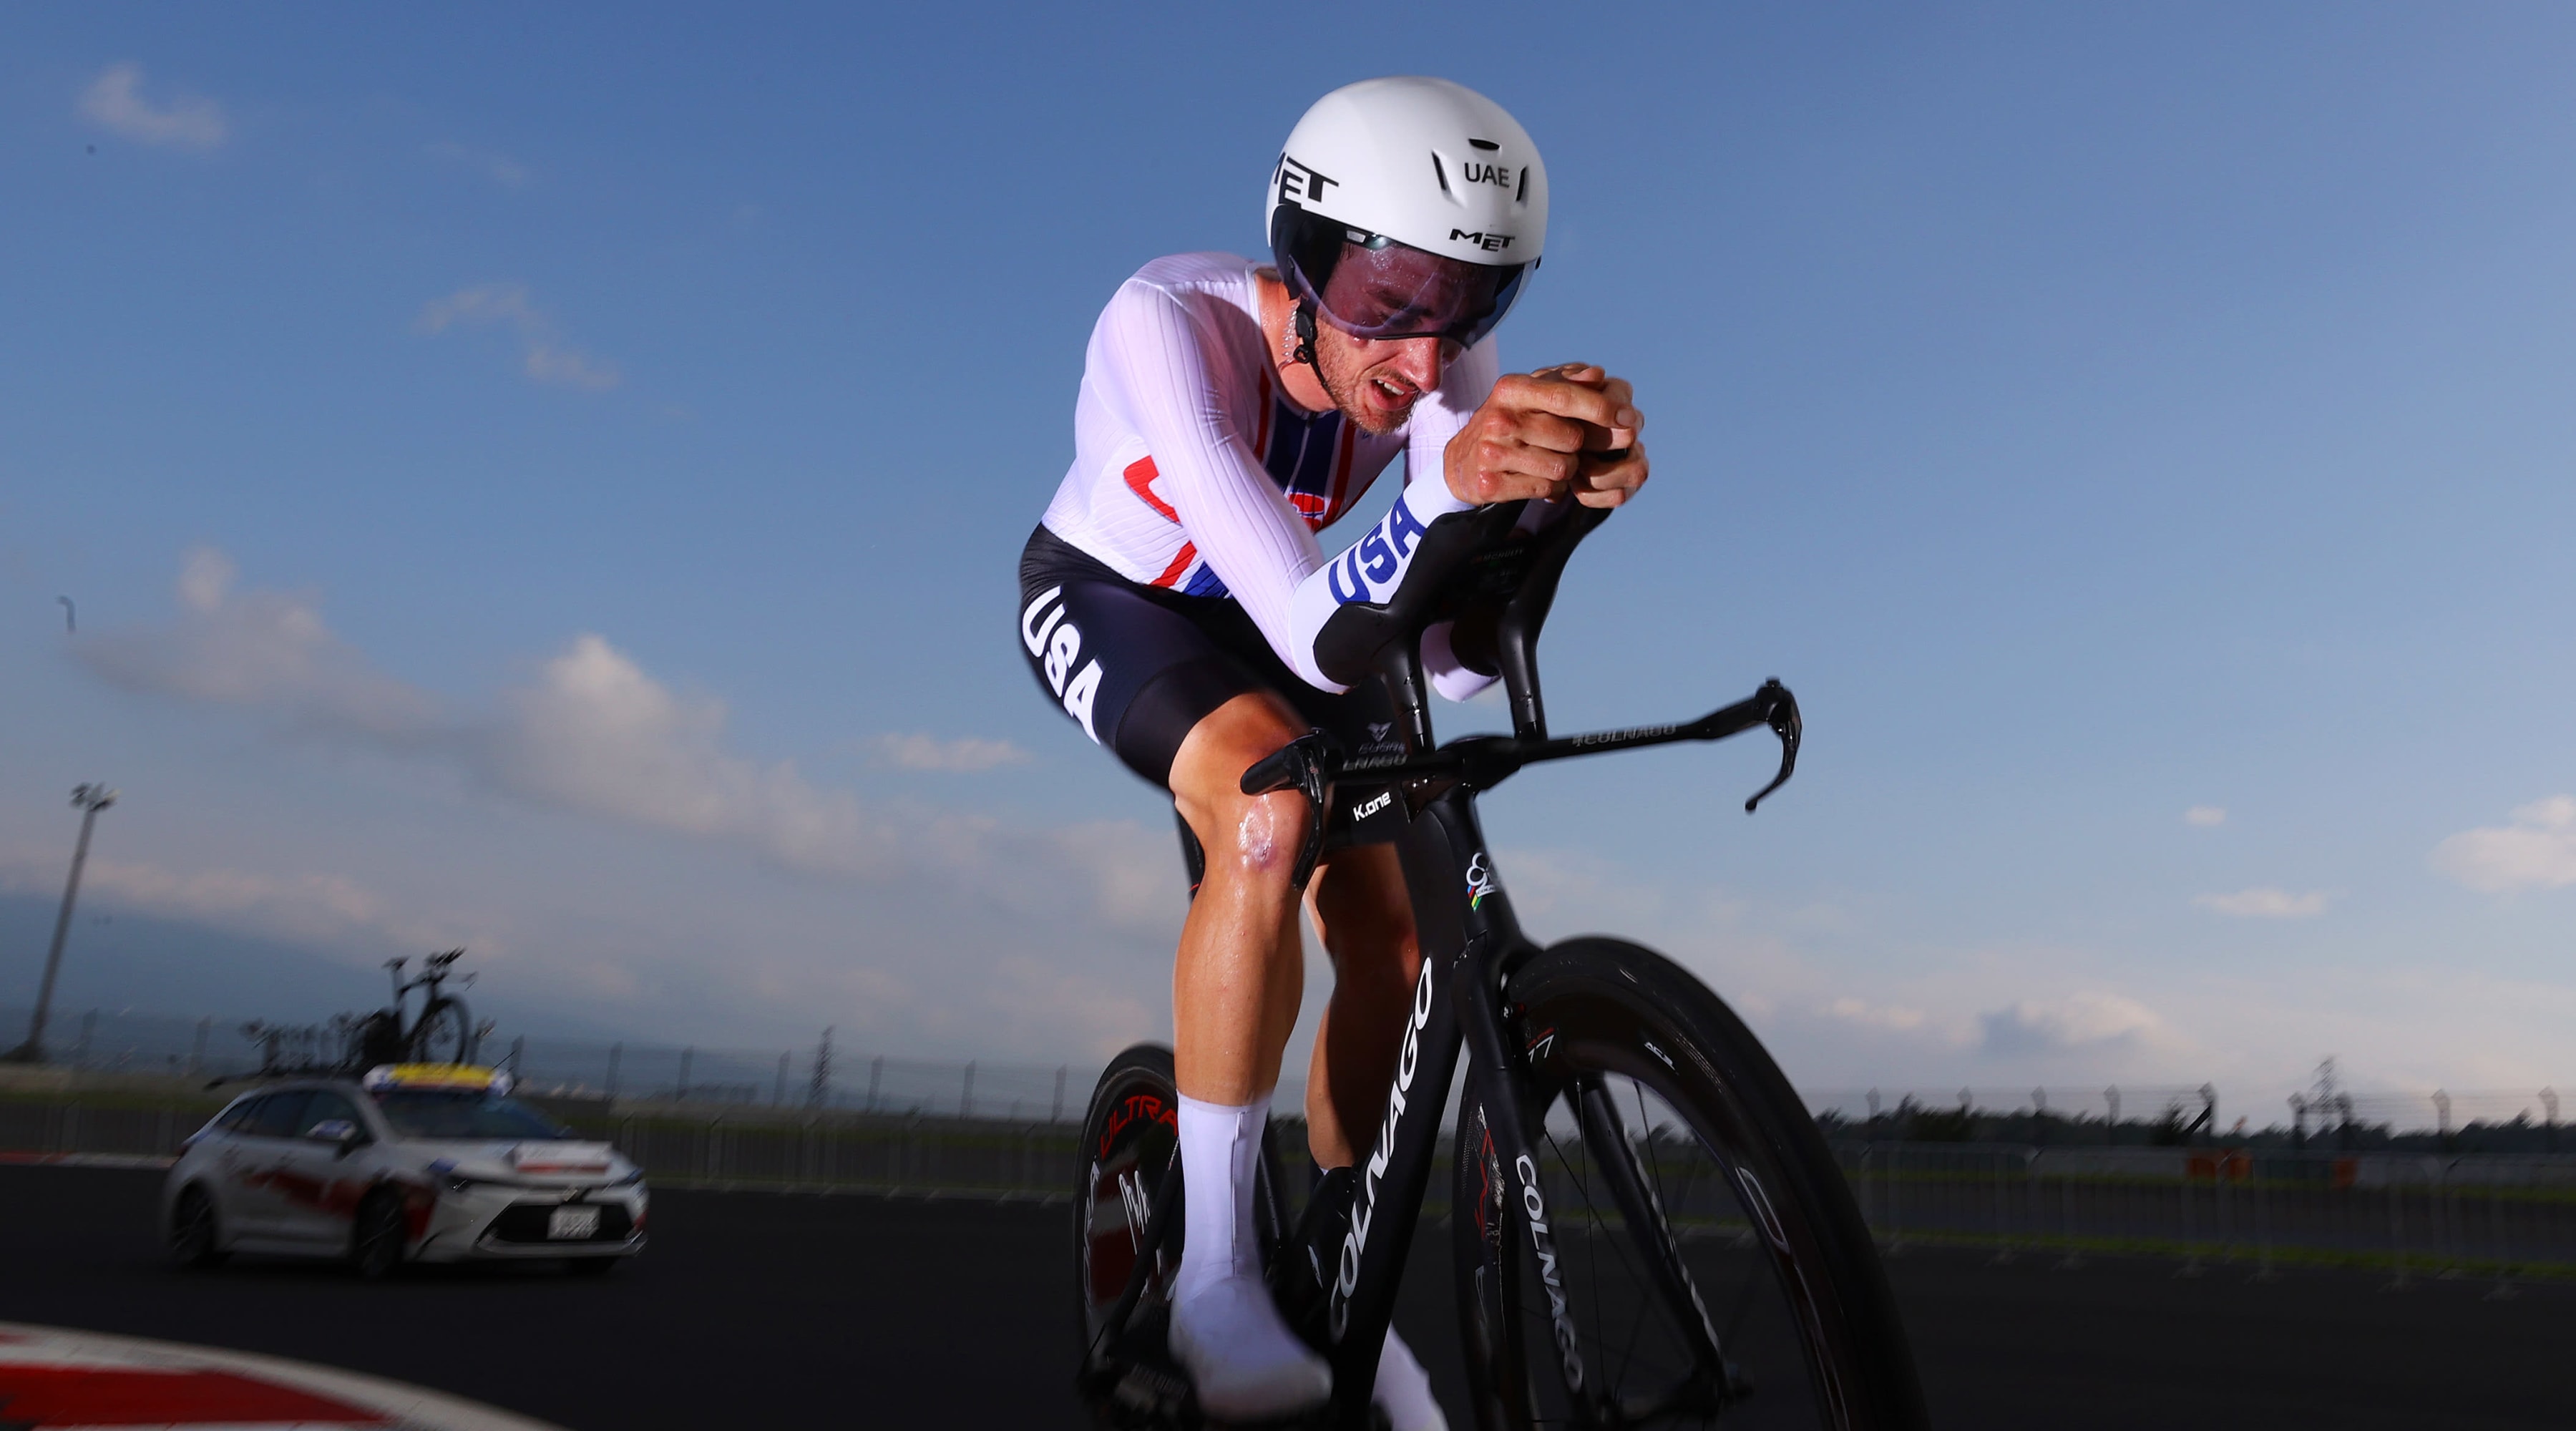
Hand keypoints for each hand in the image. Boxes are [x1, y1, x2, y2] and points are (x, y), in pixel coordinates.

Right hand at [1444, 363, 1648, 509]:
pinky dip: (1550, 488)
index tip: (1629, 417)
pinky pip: (1545, 489)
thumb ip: (1566, 382)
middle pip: (1571, 438)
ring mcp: (1492, 453)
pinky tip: (1536, 478)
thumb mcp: (1530, 394)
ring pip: (1561, 468)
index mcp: (1511, 389)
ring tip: (1548, 462)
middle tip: (1563, 445)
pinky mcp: (1490, 484)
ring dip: (1566, 469)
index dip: (1601, 408)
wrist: (1461, 462)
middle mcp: (1499, 419)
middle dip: (1577, 446)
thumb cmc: (1509, 421)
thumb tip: (1598, 375)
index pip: (1564, 397)